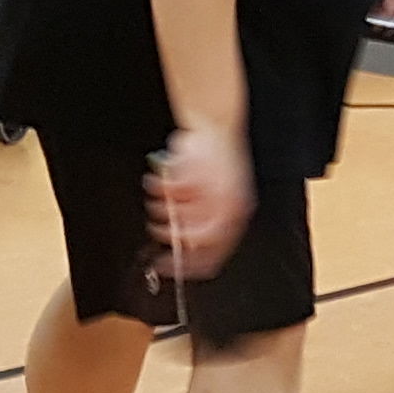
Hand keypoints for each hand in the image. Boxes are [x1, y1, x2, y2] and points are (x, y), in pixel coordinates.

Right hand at [148, 124, 255, 281]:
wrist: (216, 126)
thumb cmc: (218, 164)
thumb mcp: (223, 200)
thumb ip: (207, 226)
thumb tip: (185, 251)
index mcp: (236, 216)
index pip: (212, 256)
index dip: (186, 266)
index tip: (165, 266)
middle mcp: (226, 205)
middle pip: (192, 238)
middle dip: (169, 236)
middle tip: (157, 230)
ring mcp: (209, 189)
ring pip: (176, 215)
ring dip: (161, 210)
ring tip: (159, 201)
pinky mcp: (193, 172)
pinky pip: (168, 190)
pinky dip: (158, 187)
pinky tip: (159, 181)